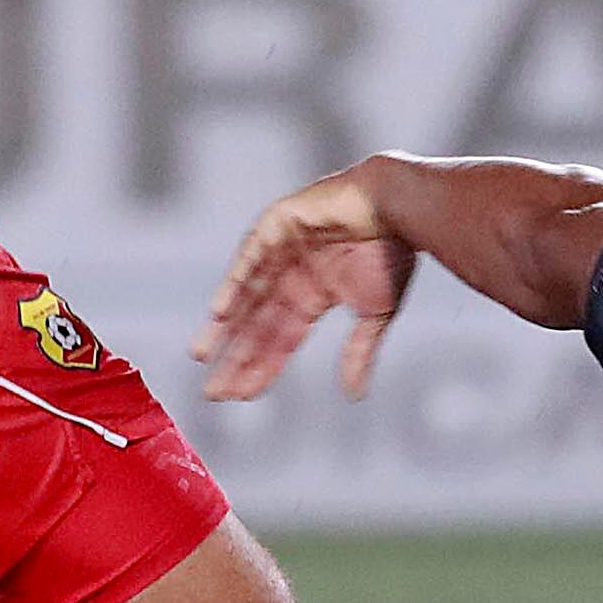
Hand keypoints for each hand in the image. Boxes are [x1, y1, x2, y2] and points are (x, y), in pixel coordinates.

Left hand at [193, 169, 421, 401]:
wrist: (400, 206)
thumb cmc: (394, 252)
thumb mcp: (376, 313)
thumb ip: (359, 352)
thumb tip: (353, 394)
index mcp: (313, 295)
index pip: (280, 338)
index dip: (261, 367)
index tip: (241, 395)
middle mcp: (291, 276)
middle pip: (256, 324)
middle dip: (235, 357)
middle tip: (212, 390)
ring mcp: (280, 251)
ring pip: (245, 295)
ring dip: (223, 326)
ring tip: (202, 355)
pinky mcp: (275, 226)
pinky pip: (249, 260)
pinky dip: (233, 285)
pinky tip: (219, 313)